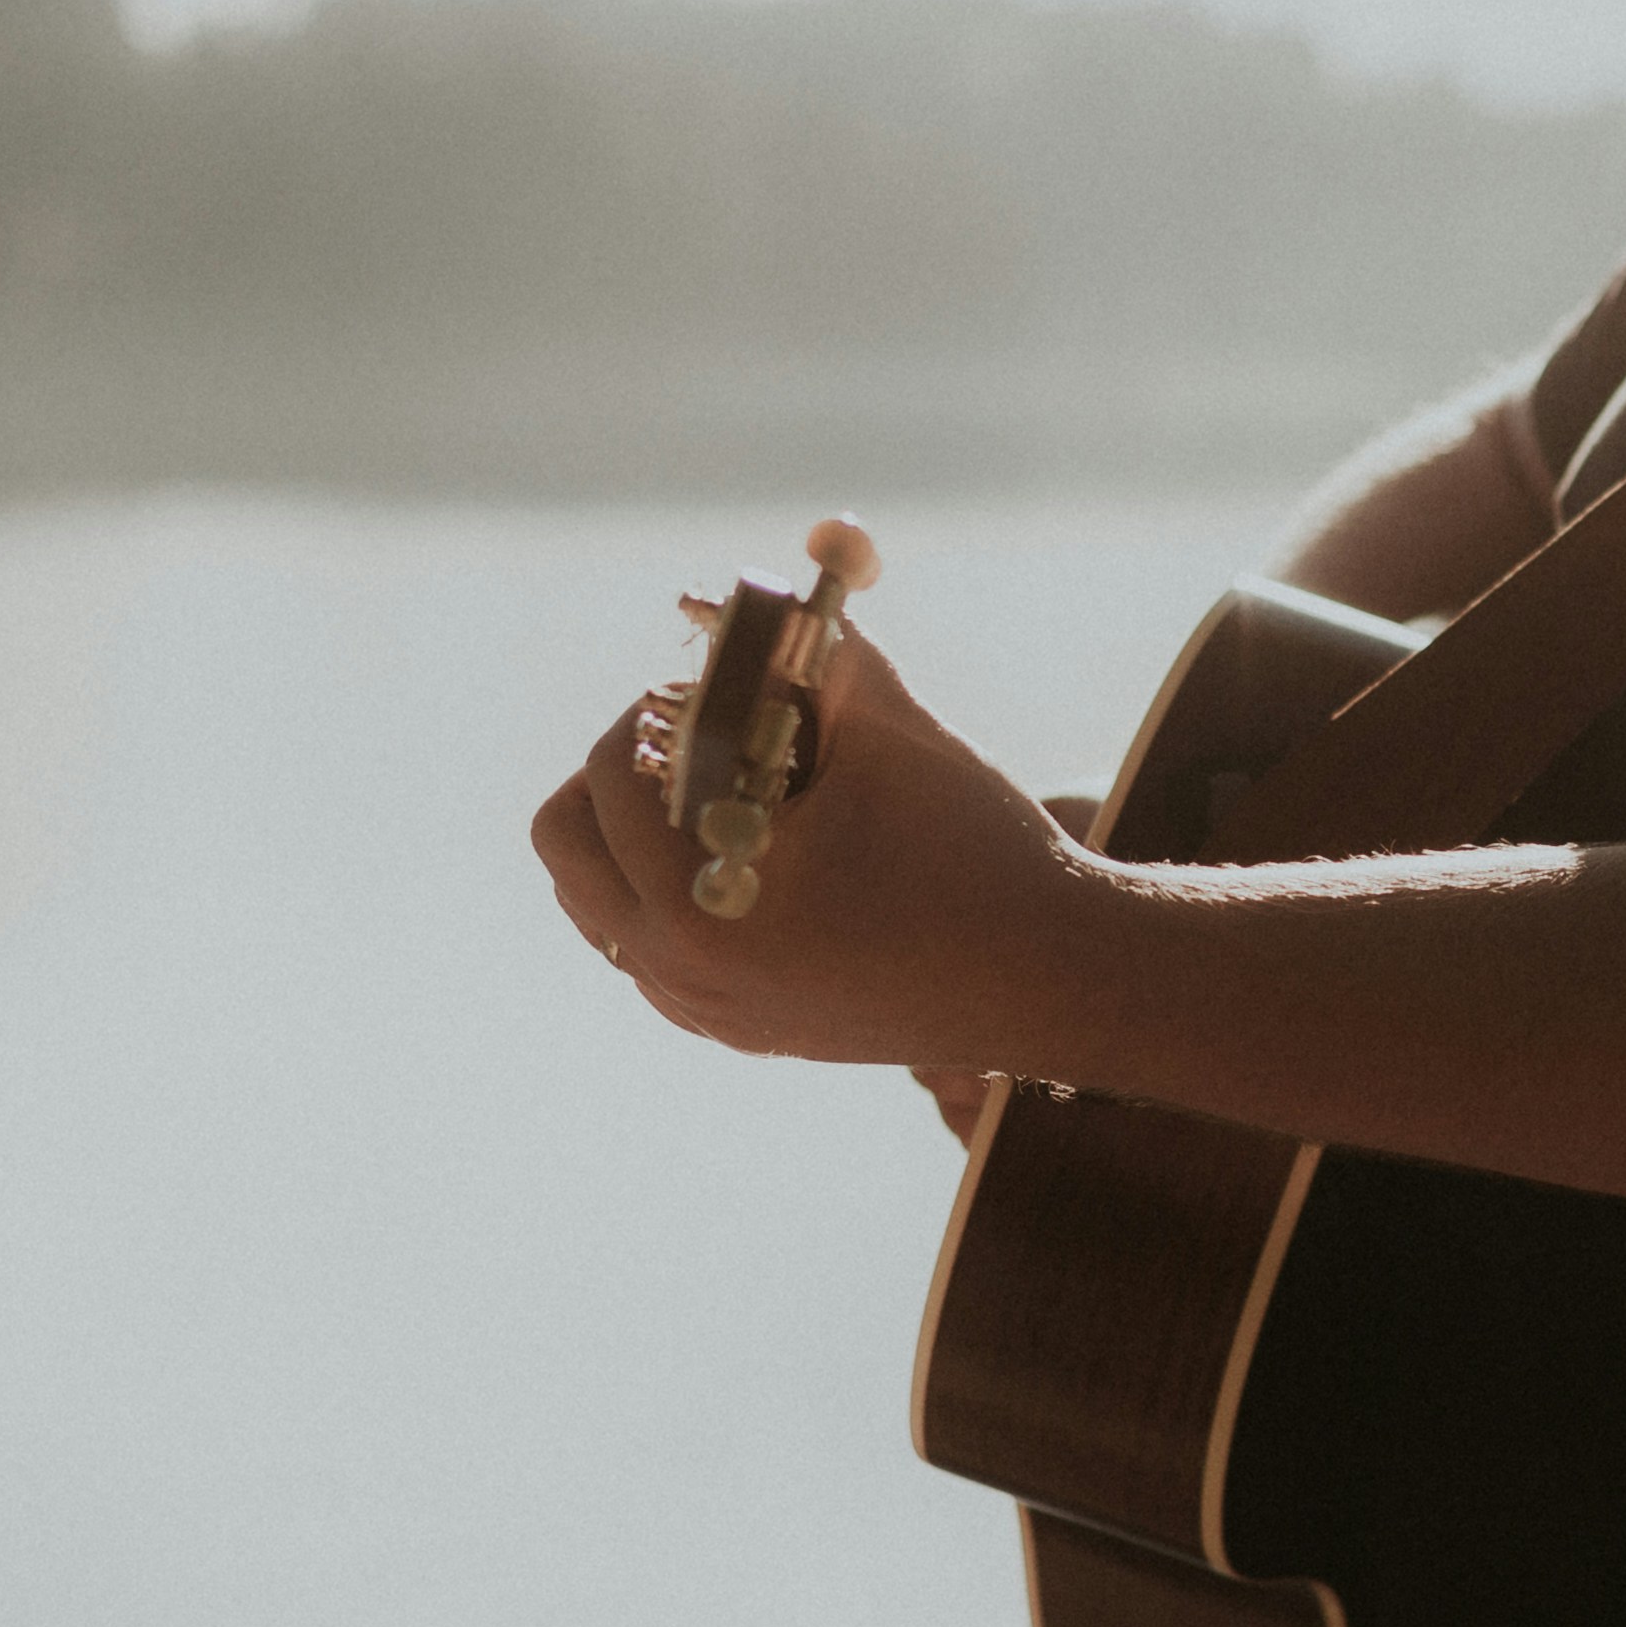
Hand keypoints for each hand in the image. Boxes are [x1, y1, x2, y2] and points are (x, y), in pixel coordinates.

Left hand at [528, 623, 1099, 1073]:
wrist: (1060, 977)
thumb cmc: (982, 849)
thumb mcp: (891, 728)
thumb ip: (809, 649)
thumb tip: (737, 594)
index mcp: (707, 902)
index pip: (609, 772)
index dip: (663, 706)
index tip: (727, 686)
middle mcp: (686, 973)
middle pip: (565, 844)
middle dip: (619, 771)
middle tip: (700, 737)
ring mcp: (709, 1014)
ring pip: (595, 904)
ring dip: (638, 833)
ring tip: (733, 794)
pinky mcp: (741, 1032)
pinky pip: (648, 950)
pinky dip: (673, 888)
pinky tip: (762, 852)